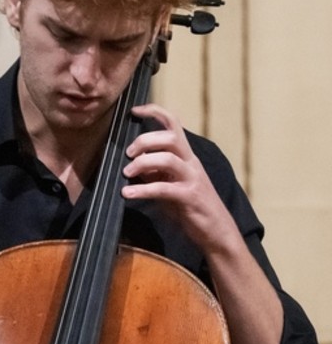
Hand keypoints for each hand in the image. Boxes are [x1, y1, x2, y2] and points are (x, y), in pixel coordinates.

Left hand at [122, 103, 236, 254]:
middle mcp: (191, 163)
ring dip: (142, 163)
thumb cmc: (191, 208)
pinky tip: (127, 193)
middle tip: (128, 154)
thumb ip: (154, 173)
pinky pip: (164, 189)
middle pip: (169, 138)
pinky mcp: (189, 197)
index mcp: (186, 156)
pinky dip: (142, 190)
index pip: (174, 124)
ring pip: (168, 159)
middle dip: (144, 141)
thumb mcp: (170, 185)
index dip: (155, 112)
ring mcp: (192, 179)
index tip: (134, 111)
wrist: (216, 232)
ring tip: (126, 174)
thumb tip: (133, 164)